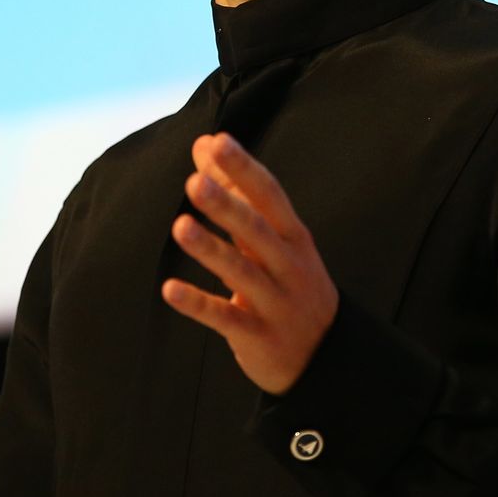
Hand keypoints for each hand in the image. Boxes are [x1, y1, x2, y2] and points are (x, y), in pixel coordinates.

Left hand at [162, 132, 338, 394]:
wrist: (327, 354)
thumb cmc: (291, 282)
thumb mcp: (275, 238)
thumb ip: (237, 193)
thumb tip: (205, 143)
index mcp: (293, 236)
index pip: (269, 195)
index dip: (244, 168)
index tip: (218, 142)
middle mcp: (288, 265)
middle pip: (257, 231)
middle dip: (227, 206)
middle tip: (195, 182)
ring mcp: (275, 302)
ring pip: (241, 272)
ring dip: (211, 249)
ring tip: (180, 226)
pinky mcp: (258, 336)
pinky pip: (225, 318)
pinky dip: (198, 304)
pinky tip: (169, 289)